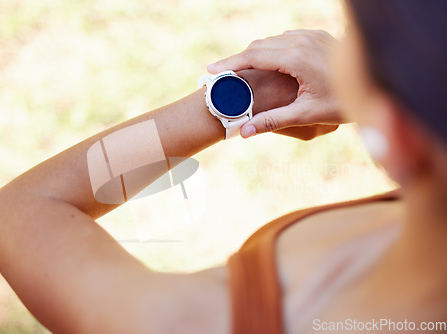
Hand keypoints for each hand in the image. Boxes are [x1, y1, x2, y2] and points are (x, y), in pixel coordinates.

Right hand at [208, 30, 342, 138]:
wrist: (375, 83)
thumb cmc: (342, 102)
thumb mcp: (307, 115)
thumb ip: (273, 121)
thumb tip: (244, 132)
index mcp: (296, 58)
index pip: (253, 57)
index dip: (229, 65)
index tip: (210, 71)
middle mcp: (301, 41)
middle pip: (258, 47)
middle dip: (237, 60)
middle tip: (219, 74)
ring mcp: (310, 35)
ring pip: (271, 41)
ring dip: (253, 54)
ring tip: (238, 71)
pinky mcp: (316, 35)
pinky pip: (285, 39)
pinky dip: (270, 50)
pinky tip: (266, 63)